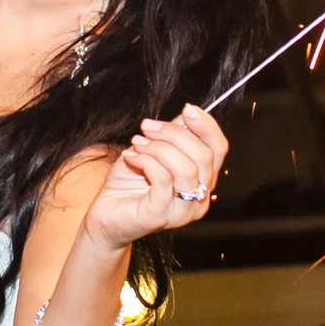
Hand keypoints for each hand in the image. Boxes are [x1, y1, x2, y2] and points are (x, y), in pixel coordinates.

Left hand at [83, 105, 227, 248]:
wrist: (106, 213)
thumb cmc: (128, 183)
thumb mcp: (153, 150)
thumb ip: (174, 135)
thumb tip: (187, 115)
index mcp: (203, 180)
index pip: (218, 148)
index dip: (207, 125)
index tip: (187, 109)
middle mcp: (199, 198)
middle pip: (204, 156)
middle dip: (174, 133)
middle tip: (147, 126)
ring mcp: (182, 211)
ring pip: (186, 168)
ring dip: (158, 147)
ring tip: (137, 142)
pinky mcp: (161, 216)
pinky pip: (163, 179)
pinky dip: (146, 161)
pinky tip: (131, 157)